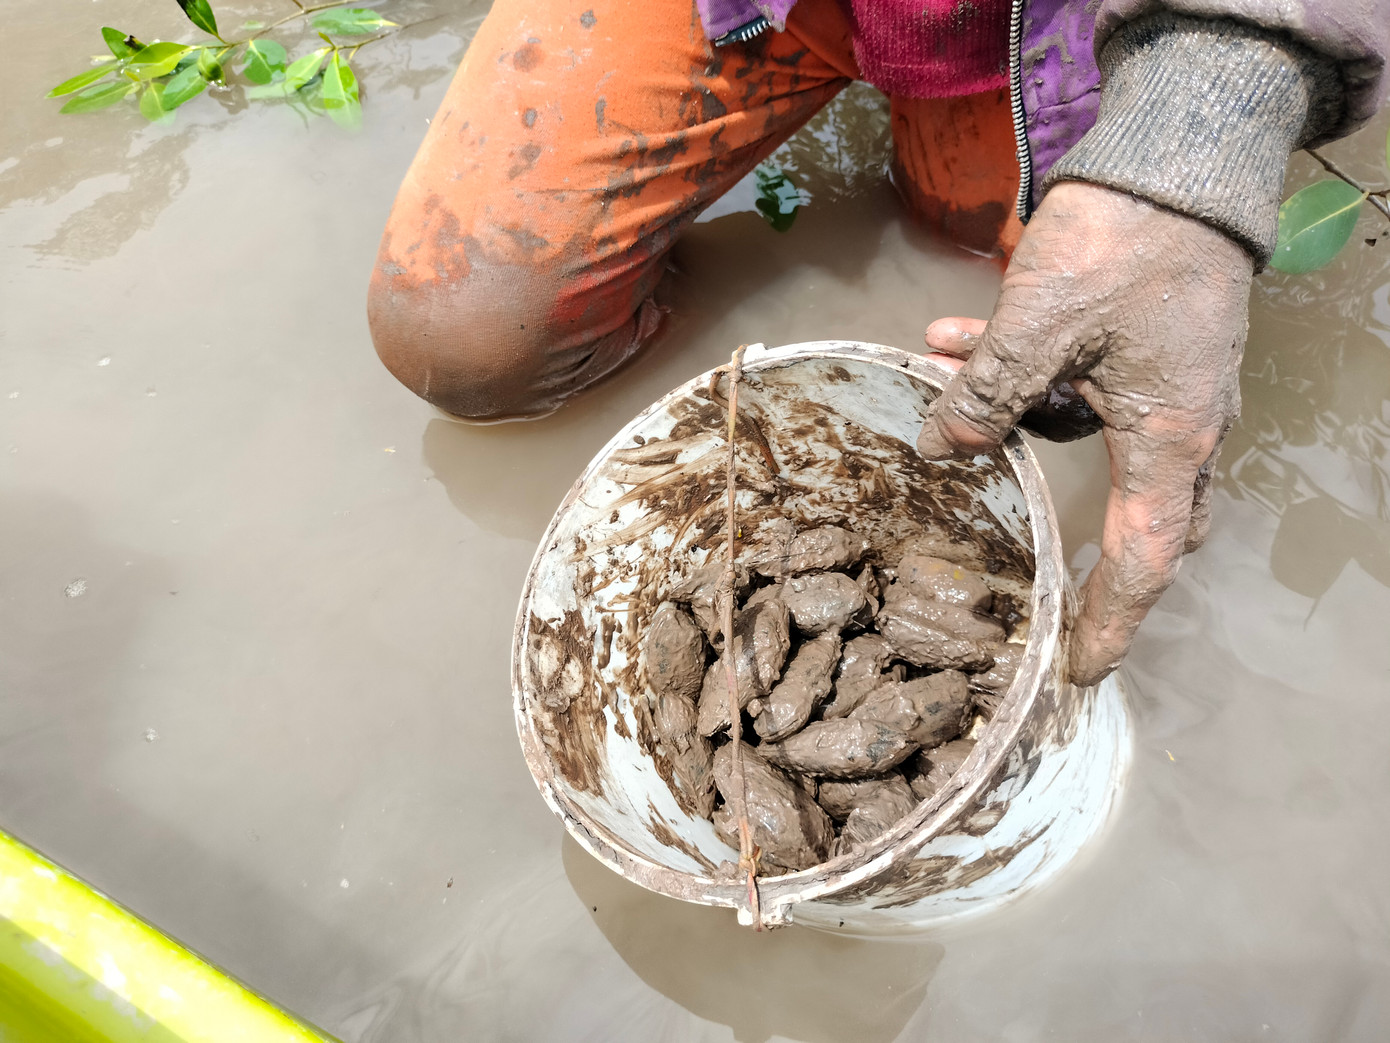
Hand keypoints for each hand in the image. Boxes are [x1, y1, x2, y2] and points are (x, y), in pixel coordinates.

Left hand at [916, 181, 1253, 685]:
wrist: (1176, 155)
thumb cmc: (1124, 244)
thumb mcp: (1037, 328)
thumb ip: (987, 395)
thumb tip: (941, 450)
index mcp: (1170, 440)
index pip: (1142, 562)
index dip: (1111, 624)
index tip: (1081, 671)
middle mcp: (1181, 424)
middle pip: (1139, 512)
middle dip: (1089, 538)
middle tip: (1049, 573)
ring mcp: (1170, 384)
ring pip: (1087, 432)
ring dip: (1013, 409)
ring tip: (945, 366)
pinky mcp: (1149, 345)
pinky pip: (1081, 381)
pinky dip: (1022, 369)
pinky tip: (953, 335)